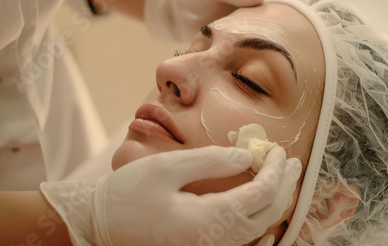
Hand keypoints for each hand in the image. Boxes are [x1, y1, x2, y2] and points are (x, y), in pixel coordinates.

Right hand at [40, 145, 300, 245]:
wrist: (97, 227)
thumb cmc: (127, 195)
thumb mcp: (166, 168)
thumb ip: (210, 160)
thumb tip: (246, 156)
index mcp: (208, 221)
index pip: (260, 195)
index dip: (275, 171)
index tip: (277, 150)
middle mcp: (215, 243)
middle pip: (266, 216)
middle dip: (283, 186)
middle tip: (290, 161)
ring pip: (258, 230)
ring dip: (274, 201)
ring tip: (280, 177)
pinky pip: (243, 238)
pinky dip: (258, 216)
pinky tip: (259, 202)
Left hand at [144, 0, 293, 41]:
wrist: (178, 13)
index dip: (287, 0)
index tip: (278, 16)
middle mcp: (264, 2)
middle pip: (289, 11)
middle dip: (288, 24)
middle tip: (280, 40)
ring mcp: (258, 22)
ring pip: (278, 30)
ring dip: (276, 40)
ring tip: (271, 53)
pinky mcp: (250, 39)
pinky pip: (264, 45)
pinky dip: (264, 52)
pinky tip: (260, 61)